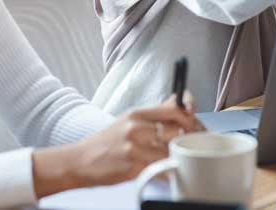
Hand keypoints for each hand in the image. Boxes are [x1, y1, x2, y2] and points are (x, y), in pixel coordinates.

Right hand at [32, 93, 199, 196]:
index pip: (174, 108)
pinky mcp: (132, 166)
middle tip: (194, 146)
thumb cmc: (107, 142)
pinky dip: (167, 173)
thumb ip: (155, 113)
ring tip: (181, 161)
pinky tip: (167, 173)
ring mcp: (134, 147)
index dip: (190, 115)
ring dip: (179, 158)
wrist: (79, 160)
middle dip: (189, 139)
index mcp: (138, 113)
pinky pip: (160, 169)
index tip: (196, 123)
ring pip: (171, 151)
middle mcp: (136, 127)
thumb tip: (181, 102)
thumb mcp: (129, 120)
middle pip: (177, 130)